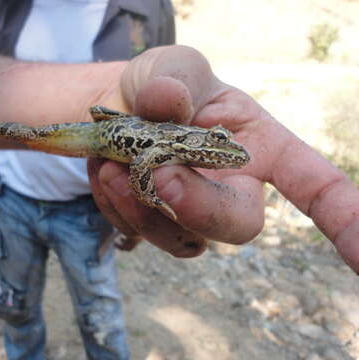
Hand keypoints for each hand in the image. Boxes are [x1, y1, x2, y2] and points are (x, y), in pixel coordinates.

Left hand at [88, 45, 358, 273]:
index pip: (314, 186)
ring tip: (115, 169)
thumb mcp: (171, 67)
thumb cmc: (157, 86)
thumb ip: (175, 77)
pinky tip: (106, 174)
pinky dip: (119, 207)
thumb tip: (170, 104)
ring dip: (146, 209)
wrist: (113, 109)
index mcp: (257, 147)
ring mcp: (192, 211)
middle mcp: (233, 186)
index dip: (347, 221)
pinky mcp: (155, 223)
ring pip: (186, 239)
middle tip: (160, 175)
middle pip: (239, 224)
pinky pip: (142, 233)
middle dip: (200, 206)